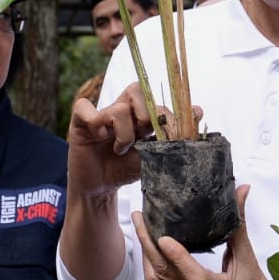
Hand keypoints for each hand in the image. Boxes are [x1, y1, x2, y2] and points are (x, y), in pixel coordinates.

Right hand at [67, 82, 162, 199]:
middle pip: (137, 90)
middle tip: (142, 138)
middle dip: (146, 117)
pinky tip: (99, 137)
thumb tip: (198, 110)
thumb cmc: (125, 169)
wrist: (100, 189)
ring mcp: (101, 114)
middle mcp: (120, 109)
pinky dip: (96, 123)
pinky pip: (85, 108)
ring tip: (119, 149)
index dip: (164, 116)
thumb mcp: (153, 153)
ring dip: (124, 134)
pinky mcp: (80, 121)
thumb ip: (171, 134)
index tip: (165, 136)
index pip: (154, 100)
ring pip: (119, 108)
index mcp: (139, 114)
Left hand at [136, 185, 274, 279]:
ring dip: (146, 255)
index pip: (193, 275)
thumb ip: (239, 223)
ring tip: (140, 230)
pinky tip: (148, 251)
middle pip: (165, 273)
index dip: (177, 256)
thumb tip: (242, 189)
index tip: (162, 235)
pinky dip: (151, 268)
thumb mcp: (247, 254)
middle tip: (139, 217)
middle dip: (148, 244)